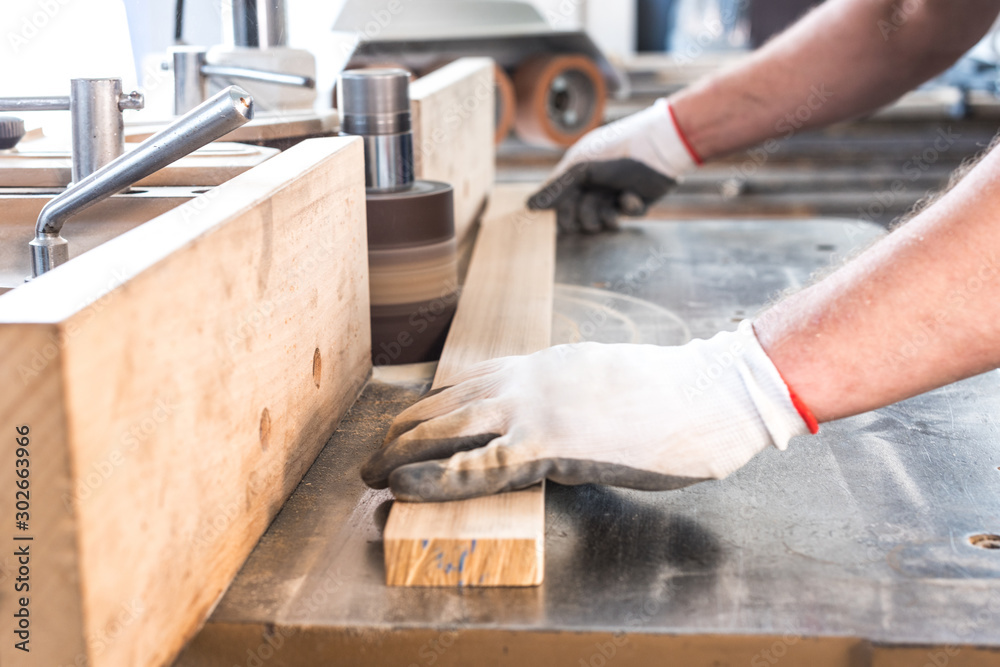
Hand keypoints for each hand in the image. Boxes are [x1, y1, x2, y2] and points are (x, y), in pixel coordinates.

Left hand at [361, 322, 813, 501]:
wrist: (711, 392)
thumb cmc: (670, 394)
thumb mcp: (603, 382)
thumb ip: (565, 394)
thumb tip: (545, 421)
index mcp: (541, 365)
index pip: (466, 383)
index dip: (428, 408)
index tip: (404, 426)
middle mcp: (526, 379)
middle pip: (444, 402)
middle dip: (401, 431)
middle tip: (372, 453)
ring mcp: (535, 408)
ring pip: (447, 428)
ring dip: (401, 451)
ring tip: (371, 471)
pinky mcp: (549, 444)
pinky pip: (477, 464)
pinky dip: (434, 476)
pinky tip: (403, 485)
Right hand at [528, 98, 699, 232]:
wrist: (657, 147)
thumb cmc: (615, 150)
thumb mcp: (580, 167)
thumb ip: (555, 188)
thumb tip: (529, 206)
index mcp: (578, 174)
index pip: (561, 202)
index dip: (561, 214)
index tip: (562, 221)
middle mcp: (595, 185)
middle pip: (579, 217)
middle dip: (583, 215)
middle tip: (589, 206)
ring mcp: (615, 193)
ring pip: (602, 221)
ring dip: (604, 215)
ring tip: (612, 206)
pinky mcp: (638, 201)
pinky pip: (628, 215)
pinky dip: (629, 207)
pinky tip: (632, 195)